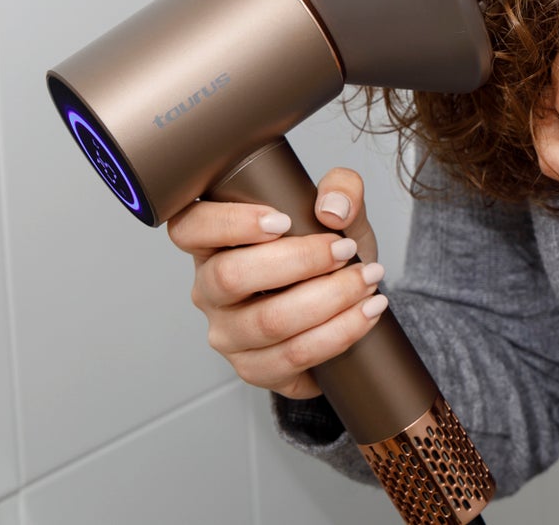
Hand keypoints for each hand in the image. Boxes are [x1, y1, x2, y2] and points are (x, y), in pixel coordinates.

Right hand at [166, 167, 385, 399]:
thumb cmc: (326, 249)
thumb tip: (332, 209)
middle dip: (300, 260)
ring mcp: (228, 334)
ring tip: (367, 280)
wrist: (344, 300)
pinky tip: (366, 312)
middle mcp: (209, 290)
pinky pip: (293, 356)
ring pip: (268, 321)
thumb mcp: (339, 208)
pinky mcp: (254, 369)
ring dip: (329, 298)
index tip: (283, 221)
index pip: (191, 227)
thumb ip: (341, 189)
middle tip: (345, 249)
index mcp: (213, 241)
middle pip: (230, 276)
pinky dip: (339, 332)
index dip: (230, 223)